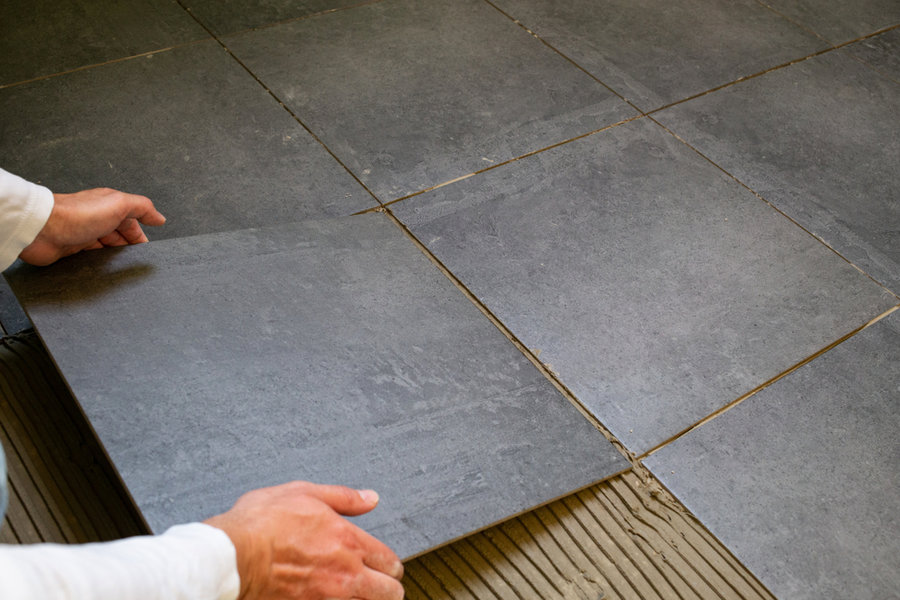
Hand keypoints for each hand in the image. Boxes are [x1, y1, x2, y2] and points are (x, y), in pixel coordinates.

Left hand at [19, 187, 165, 265]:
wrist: (42, 229)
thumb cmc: (78, 215)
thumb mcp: (119, 204)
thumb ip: (142, 208)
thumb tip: (159, 218)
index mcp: (108, 205)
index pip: (131, 221)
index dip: (140, 236)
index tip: (147, 252)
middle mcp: (96, 219)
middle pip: (119, 236)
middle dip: (129, 248)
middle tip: (137, 263)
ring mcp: (83, 234)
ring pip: (106, 248)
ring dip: (115, 257)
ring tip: (123, 270)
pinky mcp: (72, 249)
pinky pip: (91, 258)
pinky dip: (100, 264)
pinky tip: (105, 271)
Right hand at [204, 482, 403, 599]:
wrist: (231, 556)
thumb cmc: (262, 522)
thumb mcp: (304, 493)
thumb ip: (343, 498)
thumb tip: (370, 498)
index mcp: (349, 542)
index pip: (390, 562)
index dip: (389, 564)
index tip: (382, 564)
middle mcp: (346, 574)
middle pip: (390, 593)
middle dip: (387, 588)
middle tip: (375, 584)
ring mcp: (329, 598)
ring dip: (366, 599)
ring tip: (356, 594)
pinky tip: (331, 598)